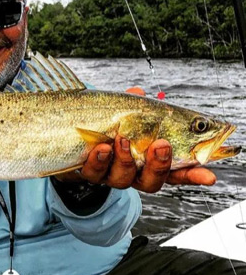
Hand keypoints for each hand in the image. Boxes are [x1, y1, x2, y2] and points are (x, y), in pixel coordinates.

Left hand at [56, 86, 216, 192]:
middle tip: (161, 145)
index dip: (191, 175)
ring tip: (122, 140)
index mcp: (146, 159)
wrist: (65, 138)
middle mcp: (130, 171)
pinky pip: (94, 172)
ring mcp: (108, 174)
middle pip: (151, 180)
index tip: (208, 175)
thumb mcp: (120, 111)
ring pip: (122, 178)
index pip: (174, 171)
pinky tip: (101, 147)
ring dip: (125, 159)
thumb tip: (140, 93)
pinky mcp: (87, 173)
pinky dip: (99, 160)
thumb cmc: (102, 122)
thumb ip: (133, 105)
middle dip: (158, 165)